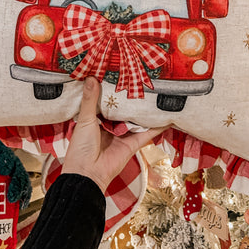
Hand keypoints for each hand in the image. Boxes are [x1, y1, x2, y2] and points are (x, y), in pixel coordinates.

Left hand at [61, 77, 167, 193]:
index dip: (114, 89)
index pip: (108, 101)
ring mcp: (123, 135)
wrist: (87, 174)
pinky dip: (157, 127)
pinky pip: (146, 134)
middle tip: (144, 80)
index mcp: (97, 119)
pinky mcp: (132, 144)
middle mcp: (111, 126)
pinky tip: (167, 117)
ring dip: (146, 110)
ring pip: (137, 120)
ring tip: (158, 93)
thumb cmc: (81, 147)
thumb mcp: (84, 120)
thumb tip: (90, 77)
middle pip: (125, 109)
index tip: (123, 73)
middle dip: (133, 98)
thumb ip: (90, 100)